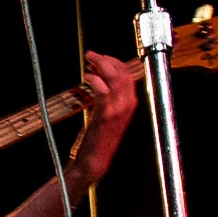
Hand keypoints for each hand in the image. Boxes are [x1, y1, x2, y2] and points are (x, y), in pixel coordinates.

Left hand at [68, 51, 138, 187]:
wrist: (95, 161)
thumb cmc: (99, 139)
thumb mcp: (109, 116)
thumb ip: (109, 100)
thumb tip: (102, 81)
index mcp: (130, 105)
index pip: (128, 76)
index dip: (115, 63)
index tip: (102, 59)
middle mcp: (127, 105)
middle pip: (123, 73)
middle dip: (107, 60)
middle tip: (92, 56)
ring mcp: (117, 110)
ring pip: (114, 77)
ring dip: (100, 65)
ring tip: (88, 61)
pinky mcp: (105, 114)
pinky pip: (102, 89)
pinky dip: (94, 79)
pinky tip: (87, 77)